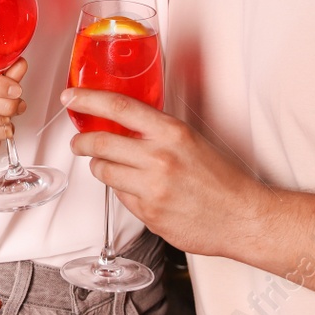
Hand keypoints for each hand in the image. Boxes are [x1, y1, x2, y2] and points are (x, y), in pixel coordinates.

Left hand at [64, 87, 266, 256]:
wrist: (243, 217)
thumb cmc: (221, 179)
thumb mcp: (190, 140)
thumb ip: (156, 130)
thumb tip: (121, 122)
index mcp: (171, 133)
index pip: (118, 107)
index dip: (88, 99)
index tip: (71, 97)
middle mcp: (159, 159)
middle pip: (100, 142)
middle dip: (81, 142)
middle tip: (78, 142)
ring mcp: (152, 189)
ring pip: (104, 172)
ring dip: (100, 167)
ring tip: (109, 166)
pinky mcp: (149, 215)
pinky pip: (120, 198)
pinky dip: (122, 191)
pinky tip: (138, 190)